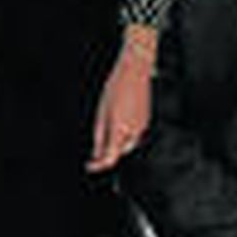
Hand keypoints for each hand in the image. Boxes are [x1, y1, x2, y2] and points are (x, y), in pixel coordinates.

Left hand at [87, 27, 156, 171]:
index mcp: (120, 130)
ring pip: (128, 143)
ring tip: (106, 131)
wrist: (135, 70)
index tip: (90, 166)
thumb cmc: (116, 88)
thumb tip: (97, 152)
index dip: (99, 165)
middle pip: (119, 151)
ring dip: (117, 143)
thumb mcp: (101, 112)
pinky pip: (135, 133)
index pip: (110, 158)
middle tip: (94, 151)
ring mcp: (142, 126)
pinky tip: (118, 120)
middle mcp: (134, 131)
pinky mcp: (146, 119)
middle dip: (108, 152)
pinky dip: (125, 134)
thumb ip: (100, 135)